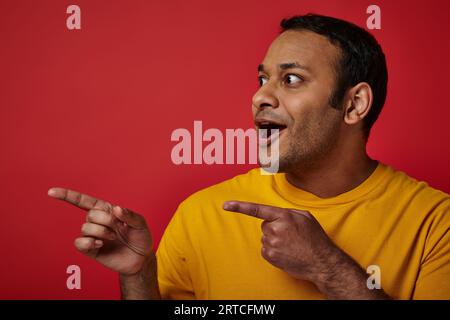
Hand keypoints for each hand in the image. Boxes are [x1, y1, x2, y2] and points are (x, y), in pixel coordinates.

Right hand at [48, 187, 152, 274]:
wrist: (140, 259)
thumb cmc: (140, 238)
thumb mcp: (141, 224)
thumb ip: (130, 215)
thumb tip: (116, 209)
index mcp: (107, 211)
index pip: (84, 201)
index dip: (68, 195)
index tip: (51, 192)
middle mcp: (97, 222)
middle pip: (90, 215)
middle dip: (106, 220)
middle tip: (118, 228)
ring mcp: (93, 236)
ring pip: (86, 228)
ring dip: (102, 232)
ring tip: (113, 238)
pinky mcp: (90, 250)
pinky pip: (79, 243)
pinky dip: (89, 242)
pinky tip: (100, 245)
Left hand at [223, 200, 339, 282]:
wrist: (321, 262)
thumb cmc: (315, 238)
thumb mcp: (306, 217)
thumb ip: (288, 212)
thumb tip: (276, 215)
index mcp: (284, 216)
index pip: (258, 209)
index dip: (240, 207)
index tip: (225, 205)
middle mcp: (275, 229)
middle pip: (265, 225)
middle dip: (274, 228)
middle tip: (290, 235)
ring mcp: (271, 244)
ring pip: (265, 237)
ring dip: (275, 240)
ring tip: (291, 245)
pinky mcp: (270, 256)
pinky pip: (265, 249)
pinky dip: (273, 250)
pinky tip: (286, 252)